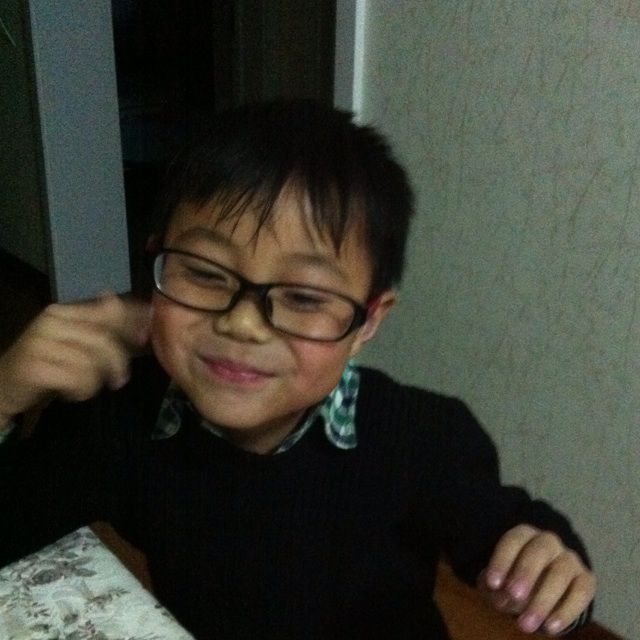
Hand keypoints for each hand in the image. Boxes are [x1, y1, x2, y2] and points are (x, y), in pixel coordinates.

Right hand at [0, 293, 150, 426]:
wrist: (2, 386)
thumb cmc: (46, 363)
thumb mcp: (75, 344)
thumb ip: (102, 328)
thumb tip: (141, 310)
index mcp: (63, 312)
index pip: (105, 311)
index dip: (130, 321)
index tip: (146, 335)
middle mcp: (50, 322)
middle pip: (101, 339)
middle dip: (117, 362)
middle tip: (120, 380)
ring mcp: (39, 343)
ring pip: (89, 361)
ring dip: (95, 380)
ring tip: (87, 387)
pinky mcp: (33, 367)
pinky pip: (75, 378)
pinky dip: (80, 389)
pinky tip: (72, 392)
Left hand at [479, 524, 595, 634]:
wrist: (543, 589)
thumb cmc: (513, 580)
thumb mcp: (499, 583)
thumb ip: (497, 587)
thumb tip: (504, 596)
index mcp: (523, 535)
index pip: (513, 541)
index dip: (502, 560)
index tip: (492, 584)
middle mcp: (548, 541)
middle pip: (539, 551)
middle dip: (526, 572)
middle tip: (514, 596)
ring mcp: (569, 559)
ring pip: (561, 573)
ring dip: (544, 599)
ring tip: (526, 625)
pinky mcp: (586, 579)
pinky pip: (581, 592)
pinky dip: (566, 611)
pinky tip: (550, 628)